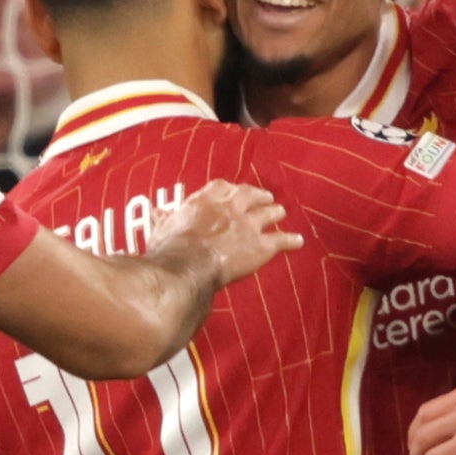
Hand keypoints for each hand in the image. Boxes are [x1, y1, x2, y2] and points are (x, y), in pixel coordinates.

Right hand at [152, 181, 300, 285]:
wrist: (187, 268)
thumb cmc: (170, 249)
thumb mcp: (162, 228)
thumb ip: (164, 218)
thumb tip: (157, 212)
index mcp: (208, 198)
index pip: (224, 186)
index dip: (230, 190)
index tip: (231, 192)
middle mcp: (232, 205)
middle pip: (252, 194)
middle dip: (259, 196)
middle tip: (265, 198)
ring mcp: (250, 224)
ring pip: (270, 212)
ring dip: (276, 212)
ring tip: (280, 213)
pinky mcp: (262, 245)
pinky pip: (282, 239)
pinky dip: (291, 240)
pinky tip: (298, 241)